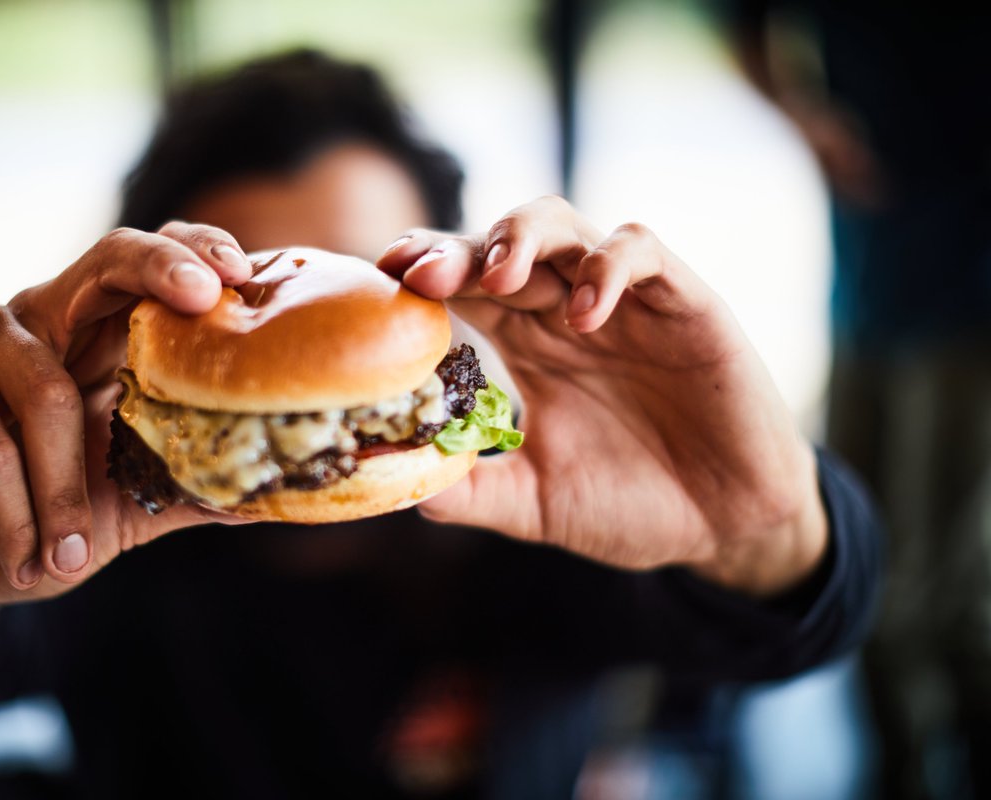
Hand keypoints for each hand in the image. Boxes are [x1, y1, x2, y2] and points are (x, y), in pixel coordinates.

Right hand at [0, 224, 253, 619]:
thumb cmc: (50, 518)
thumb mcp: (134, 507)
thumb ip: (193, 489)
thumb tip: (275, 496)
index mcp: (102, 336)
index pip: (152, 268)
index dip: (196, 252)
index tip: (242, 275)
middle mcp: (48, 317)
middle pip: (108, 260)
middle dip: (160, 270)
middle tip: (204, 295)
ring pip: (47, 393)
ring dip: (63, 491)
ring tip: (73, 555)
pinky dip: (15, 512)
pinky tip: (25, 559)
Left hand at [378, 197, 827, 595]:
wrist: (725, 526)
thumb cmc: (631, 506)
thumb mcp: (539, 504)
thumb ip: (477, 494)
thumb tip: (405, 492)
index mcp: (528, 346)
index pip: (464, 286)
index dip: (423, 272)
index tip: (380, 282)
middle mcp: (567, 311)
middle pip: (503, 244)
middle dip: (459, 249)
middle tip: (422, 274)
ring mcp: (626, 303)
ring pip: (567, 225)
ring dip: (525, 239)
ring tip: (499, 279)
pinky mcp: (686, 303)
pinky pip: (643, 253)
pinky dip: (607, 269)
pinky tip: (582, 317)